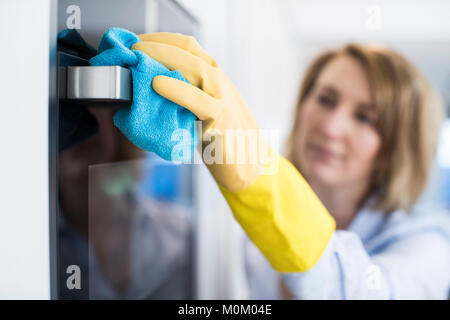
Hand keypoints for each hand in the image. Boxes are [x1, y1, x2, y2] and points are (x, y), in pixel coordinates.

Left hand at [132, 33, 272, 190]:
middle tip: (130, 47)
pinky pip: (199, 101)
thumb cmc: (222, 139)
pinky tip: (158, 84)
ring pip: (196, 68)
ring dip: (164, 58)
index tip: (135, 41)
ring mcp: (223, 99)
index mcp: (214, 77)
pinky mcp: (222, 121)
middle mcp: (220, 82)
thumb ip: (183, 96)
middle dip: (157, 45)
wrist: (250, 164)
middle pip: (189, 51)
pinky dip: (177, 90)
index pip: (188, 46)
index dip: (160, 39)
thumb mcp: (202, 110)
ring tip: (138, 58)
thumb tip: (146, 89)